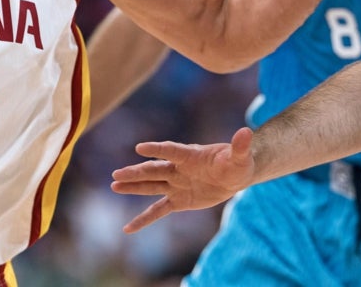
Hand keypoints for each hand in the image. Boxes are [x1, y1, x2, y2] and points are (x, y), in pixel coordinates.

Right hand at [110, 127, 256, 232]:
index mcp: (190, 155)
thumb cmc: (236, 162)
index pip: (171, 150)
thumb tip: (246, 133)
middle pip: (154, 169)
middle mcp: (178, 169)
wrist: (234, 175)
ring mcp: (176, 185)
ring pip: (151, 187)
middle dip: (136, 172)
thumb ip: (240, 146)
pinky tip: (128, 228)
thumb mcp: (240, 156)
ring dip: (133, 186)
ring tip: (114, 185)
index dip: (157, 149)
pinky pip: (157, 211)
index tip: (140, 148)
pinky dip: (143, 220)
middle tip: (117, 173)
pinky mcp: (178, 201)